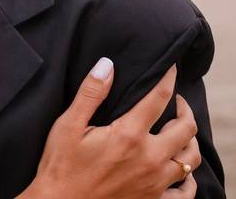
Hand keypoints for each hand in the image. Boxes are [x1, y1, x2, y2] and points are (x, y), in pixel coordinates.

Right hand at [21, 58, 200, 198]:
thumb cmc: (61, 166)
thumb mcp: (68, 125)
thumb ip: (91, 93)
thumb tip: (107, 65)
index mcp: (129, 135)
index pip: (159, 99)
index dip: (168, 79)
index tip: (171, 68)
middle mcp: (149, 159)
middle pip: (185, 128)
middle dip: (184, 109)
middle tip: (176, 102)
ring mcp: (155, 183)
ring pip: (190, 159)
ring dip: (188, 140)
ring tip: (179, 131)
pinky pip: (185, 193)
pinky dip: (188, 179)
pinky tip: (181, 170)